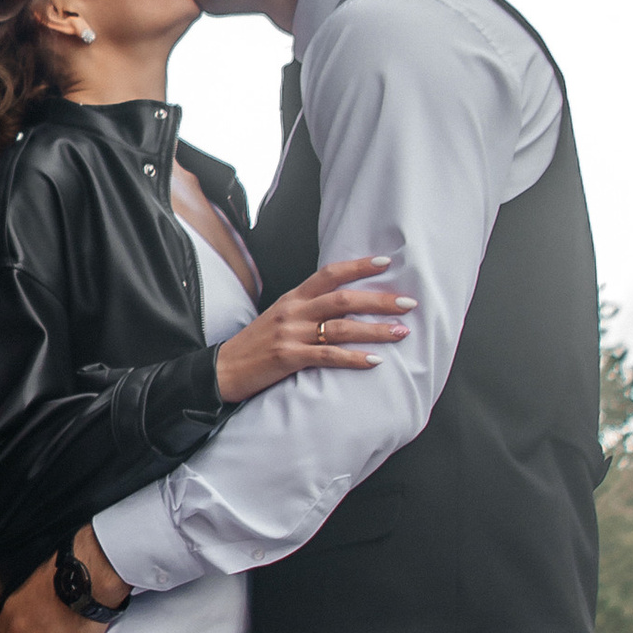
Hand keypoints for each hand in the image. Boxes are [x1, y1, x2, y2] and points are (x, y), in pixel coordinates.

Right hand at [214, 257, 412, 404]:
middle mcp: (293, 311)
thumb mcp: (279, 317)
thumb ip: (307, 309)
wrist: (223, 370)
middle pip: (343, 298)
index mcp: (292, 298)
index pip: (329, 274)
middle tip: (408, 303)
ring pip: (341, 327)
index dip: (358, 266)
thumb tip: (343, 306)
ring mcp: (291, 334)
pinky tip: (375, 361)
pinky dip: (354, 358)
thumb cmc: (256, 345)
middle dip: (379, 300)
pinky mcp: (289, 358)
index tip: (386, 262)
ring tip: (401, 332)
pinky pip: (328, 356)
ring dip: (375, 330)